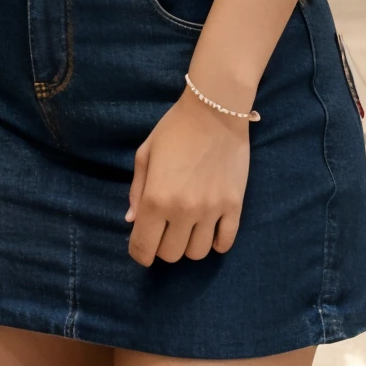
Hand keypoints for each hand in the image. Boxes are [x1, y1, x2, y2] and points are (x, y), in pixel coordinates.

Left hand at [126, 90, 249, 266]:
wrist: (215, 111)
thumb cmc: (174, 130)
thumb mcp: (145, 154)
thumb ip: (136, 191)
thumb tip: (132, 221)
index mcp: (156, 199)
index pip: (143, 247)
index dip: (139, 253)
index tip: (141, 247)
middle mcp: (183, 210)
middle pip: (171, 255)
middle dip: (162, 247)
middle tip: (164, 230)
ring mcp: (211, 211)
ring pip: (198, 253)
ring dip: (188, 245)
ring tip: (186, 227)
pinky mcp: (234, 206)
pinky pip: (225, 242)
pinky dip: (216, 243)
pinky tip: (210, 229)